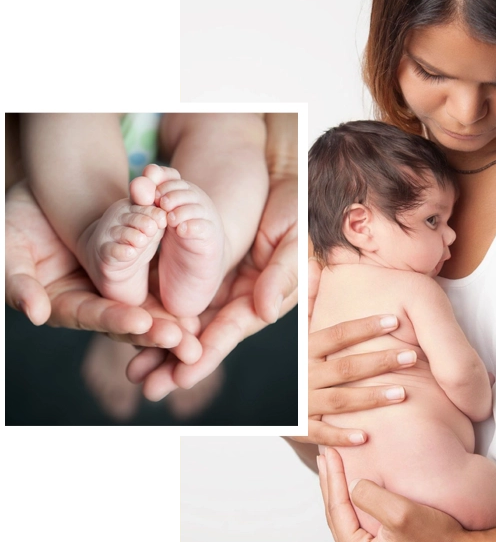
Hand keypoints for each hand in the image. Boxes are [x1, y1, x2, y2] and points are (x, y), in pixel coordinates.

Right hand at [5, 180, 187, 349]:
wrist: (45, 197)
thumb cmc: (14, 223)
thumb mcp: (9, 249)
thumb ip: (18, 282)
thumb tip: (36, 314)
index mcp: (66, 304)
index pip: (94, 316)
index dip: (117, 320)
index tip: (142, 323)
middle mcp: (96, 302)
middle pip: (129, 321)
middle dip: (157, 333)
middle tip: (186, 343)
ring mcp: (118, 288)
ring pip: (150, 308)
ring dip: (174, 321)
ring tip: (197, 331)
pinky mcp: (137, 268)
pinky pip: (158, 281)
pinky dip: (177, 292)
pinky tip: (198, 303)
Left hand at [127, 153, 298, 398]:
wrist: (277, 176)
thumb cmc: (296, 207)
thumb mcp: (295, 240)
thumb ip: (282, 275)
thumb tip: (267, 313)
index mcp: (262, 298)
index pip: (231, 332)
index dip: (207, 355)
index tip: (181, 377)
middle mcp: (237, 298)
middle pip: (203, 335)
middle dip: (176, 362)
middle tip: (147, 386)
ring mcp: (217, 283)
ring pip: (184, 319)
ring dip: (159, 343)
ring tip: (133, 368)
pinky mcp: (199, 266)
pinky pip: (174, 291)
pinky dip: (156, 309)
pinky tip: (133, 324)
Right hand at [290, 259, 416, 447]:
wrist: (255, 399)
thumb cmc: (286, 364)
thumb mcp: (293, 338)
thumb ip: (309, 310)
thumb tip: (317, 268)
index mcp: (304, 350)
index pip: (338, 334)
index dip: (366, 326)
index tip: (394, 320)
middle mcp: (304, 374)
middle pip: (346, 367)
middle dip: (380, 361)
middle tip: (412, 357)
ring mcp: (301, 402)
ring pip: (340, 400)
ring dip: (372, 398)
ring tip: (402, 393)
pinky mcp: (299, 428)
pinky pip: (321, 434)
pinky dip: (341, 437)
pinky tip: (366, 437)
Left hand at [319, 447, 466, 541]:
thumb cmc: (439, 539)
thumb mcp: (401, 515)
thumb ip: (371, 498)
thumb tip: (353, 483)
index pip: (337, 508)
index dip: (333, 477)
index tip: (329, 453)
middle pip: (337, 511)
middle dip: (330, 481)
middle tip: (325, 456)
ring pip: (346, 513)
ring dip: (339, 487)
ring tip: (334, 465)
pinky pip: (359, 516)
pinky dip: (353, 496)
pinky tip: (353, 482)